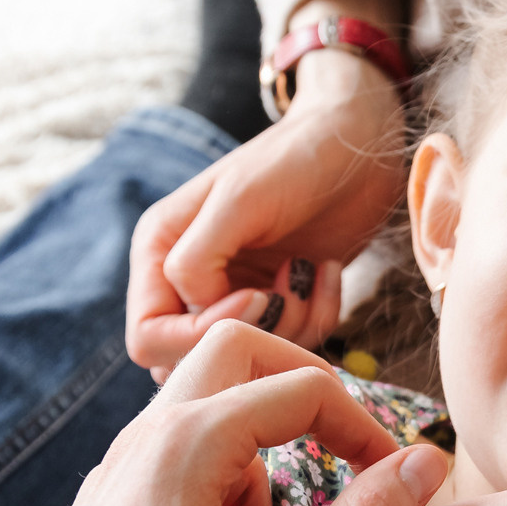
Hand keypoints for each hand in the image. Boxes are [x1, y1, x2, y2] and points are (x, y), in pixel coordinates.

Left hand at [0, 323, 448, 505]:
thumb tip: (426, 466)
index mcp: (185, 445)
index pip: (304, 386)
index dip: (367, 428)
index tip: (399, 485)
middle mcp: (143, 438)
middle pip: (241, 351)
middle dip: (307, 392)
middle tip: (351, 453)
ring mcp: (118, 468)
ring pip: (208, 404)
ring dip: (264, 444)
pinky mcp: (109, 503)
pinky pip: (180, 453)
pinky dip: (226, 480)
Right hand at [127, 0, 409, 373]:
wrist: (358, 146)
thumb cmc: (297, 159)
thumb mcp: (240, 199)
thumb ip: (197, 259)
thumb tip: (192, 312)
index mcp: (159, 250)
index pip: (148, 338)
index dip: (198, 337)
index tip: (257, 297)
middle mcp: (187, 280)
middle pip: (192, 360)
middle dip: (250, 336)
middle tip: (288, 292)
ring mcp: (233, 294)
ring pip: (243, 359)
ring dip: (291, 328)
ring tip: (312, 273)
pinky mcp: (278, 303)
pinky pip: (287, 345)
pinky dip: (318, 318)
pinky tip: (326, 272)